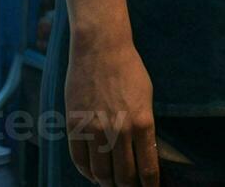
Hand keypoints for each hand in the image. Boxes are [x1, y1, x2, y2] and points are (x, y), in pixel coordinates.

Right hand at [64, 34, 159, 186]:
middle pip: (123, 176)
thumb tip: (143, 151)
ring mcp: (94, 130)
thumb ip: (144, 126)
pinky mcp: (74, 127)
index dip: (150, 184)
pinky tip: (93, 175)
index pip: (148, 167)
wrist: (100, 50)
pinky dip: (86, 172)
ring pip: (100, 172)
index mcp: (143, 123)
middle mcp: (118, 131)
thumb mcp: (147, 98)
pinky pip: (79, 159)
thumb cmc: (129, 70)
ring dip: (107, 183)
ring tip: (112, 185)